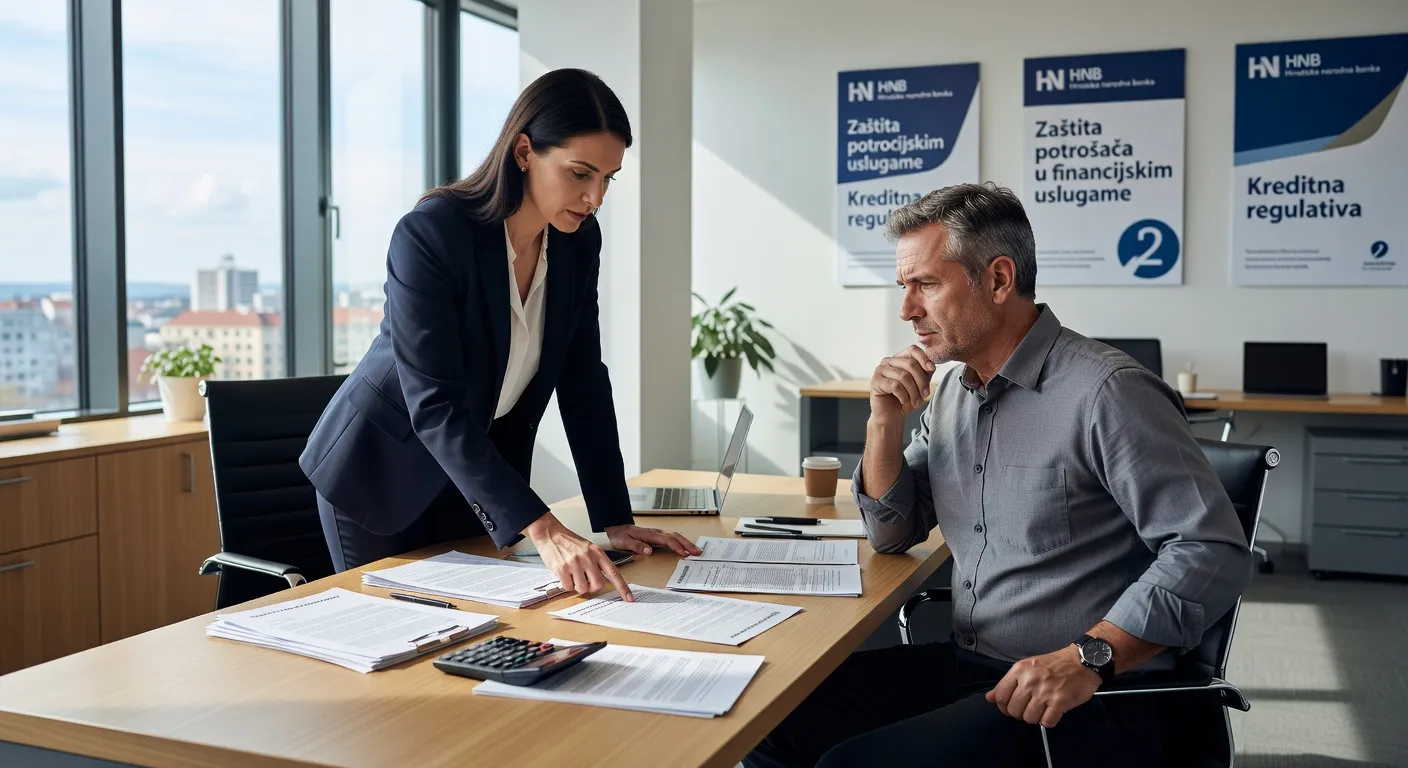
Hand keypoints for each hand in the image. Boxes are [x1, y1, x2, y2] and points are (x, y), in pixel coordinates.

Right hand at [523, 513, 633, 600]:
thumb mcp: (588, 548)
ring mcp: (575, 563)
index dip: (623, 587)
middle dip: (592, 587)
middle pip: (598, 584)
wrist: (550, 533)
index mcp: (597, 552)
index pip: (614, 572)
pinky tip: (563, 574)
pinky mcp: (562, 569)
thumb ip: (596, 562)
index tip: (629, 598)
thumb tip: (603, 581)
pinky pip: (568, 587)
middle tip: (585, 581)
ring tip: (572, 575)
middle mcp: (588, 558)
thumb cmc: (569, 542)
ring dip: (577, 586)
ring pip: (582, 588)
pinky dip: (566, 585)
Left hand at [605, 524, 701, 556]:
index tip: (684, 553)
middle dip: (687, 544)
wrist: (616, 529)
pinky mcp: (657, 537)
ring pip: (676, 537)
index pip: (667, 540)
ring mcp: (658, 534)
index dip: (676, 546)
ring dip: (686, 543)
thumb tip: (649, 550)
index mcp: (649, 534)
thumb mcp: (624, 542)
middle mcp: (656, 533)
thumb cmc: (620, 536)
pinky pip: (672, 539)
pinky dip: (681, 543)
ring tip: (696, 550)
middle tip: (698, 552)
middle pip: (675, 537)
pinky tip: (686, 548)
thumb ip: (636, 546)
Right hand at [869, 346, 934, 425]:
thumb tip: (931, 365)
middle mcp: (888, 361)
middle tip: (925, 395)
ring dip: (913, 392)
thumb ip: (925, 372)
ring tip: (915, 402)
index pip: (912, 349)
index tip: (931, 370)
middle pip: (910, 364)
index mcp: (899, 358)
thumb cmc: (906, 399)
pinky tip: (904, 401)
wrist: (892, 416)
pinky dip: (903, 395)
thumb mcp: (920, 384)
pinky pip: (895, 386)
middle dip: (921, 381)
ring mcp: (880, 370)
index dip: (924, 358)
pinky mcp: (876, 382)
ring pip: (903, 376)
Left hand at [985, 646, 1100, 727]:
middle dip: (1020, 713)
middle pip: (1013, 710)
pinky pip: (1046, 722)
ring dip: (1035, 718)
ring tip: (1042, 709)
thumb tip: (989, 698)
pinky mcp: (1059, 702)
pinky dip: (1048, 721)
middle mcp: (1030, 681)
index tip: (1011, 707)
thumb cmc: (1055, 664)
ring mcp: (1044, 692)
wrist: (1082, 661)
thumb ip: (1007, 683)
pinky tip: (1052, 712)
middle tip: (1030, 708)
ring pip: (1028, 718)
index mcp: (1019, 670)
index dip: (1003, 707)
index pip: (1000, 696)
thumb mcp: (1027, 667)